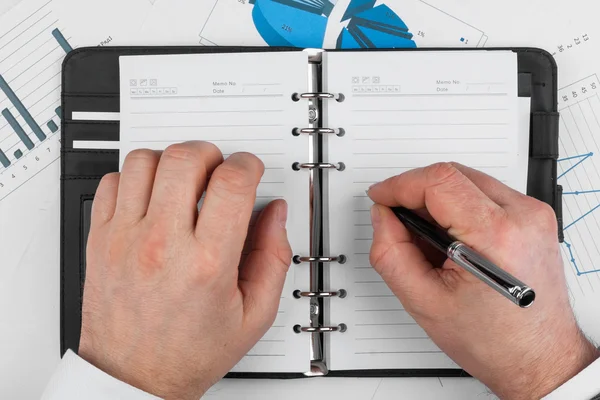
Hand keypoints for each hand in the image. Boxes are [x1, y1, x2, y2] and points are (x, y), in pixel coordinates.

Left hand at [79, 142, 291, 398]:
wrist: (134, 377)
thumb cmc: (189, 352)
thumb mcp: (253, 315)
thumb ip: (273, 258)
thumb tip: (274, 214)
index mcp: (206, 263)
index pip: (232, 183)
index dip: (249, 165)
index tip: (250, 171)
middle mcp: (162, 245)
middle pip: (186, 159)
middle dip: (211, 154)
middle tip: (217, 171)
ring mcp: (125, 239)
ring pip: (146, 160)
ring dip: (172, 161)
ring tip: (183, 181)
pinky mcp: (100, 239)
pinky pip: (112, 180)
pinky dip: (135, 176)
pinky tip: (151, 195)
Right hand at [368, 162, 598, 399]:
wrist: (538, 358)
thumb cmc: (494, 341)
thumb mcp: (424, 302)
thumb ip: (391, 253)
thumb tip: (383, 216)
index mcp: (496, 236)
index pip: (438, 181)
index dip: (400, 184)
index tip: (381, 197)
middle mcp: (522, 217)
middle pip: (453, 174)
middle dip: (415, 191)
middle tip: (398, 220)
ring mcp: (533, 215)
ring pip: (467, 180)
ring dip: (436, 199)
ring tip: (426, 238)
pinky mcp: (533, 218)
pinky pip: (484, 193)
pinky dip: (457, 206)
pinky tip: (449, 237)